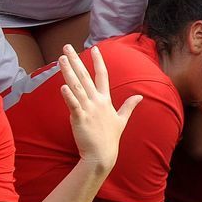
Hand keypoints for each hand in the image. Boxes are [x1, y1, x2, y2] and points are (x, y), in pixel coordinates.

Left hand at [60, 44, 136, 175]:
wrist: (102, 155)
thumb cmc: (110, 138)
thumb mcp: (122, 119)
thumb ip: (129, 106)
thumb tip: (140, 96)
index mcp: (106, 100)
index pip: (103, 75)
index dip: (99, 61)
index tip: (95, 49)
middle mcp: (97, 101)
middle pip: (85, 76)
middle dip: (76, 60)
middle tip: (67, 47)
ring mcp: (88, 109)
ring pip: (77, 87)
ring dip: (69, 72)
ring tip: (61, 58)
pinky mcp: (80, 118)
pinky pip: (73, 104)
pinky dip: (68, 95)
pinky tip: (62, 86)